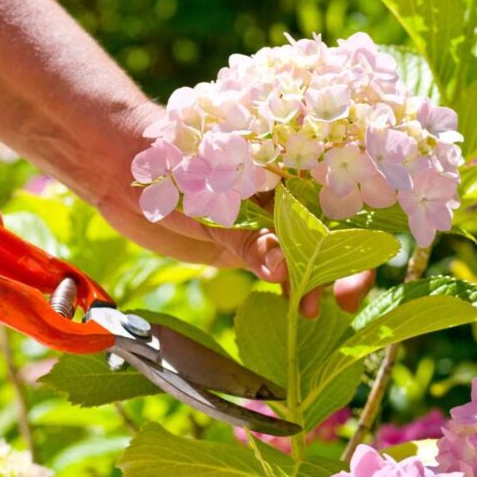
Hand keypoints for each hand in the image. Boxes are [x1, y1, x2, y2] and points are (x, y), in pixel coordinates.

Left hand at [96, 103, 374, 317]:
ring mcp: (264, 220)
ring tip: (311, 310)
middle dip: (341, 263)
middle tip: (346, 301)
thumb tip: (283, 271)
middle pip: (328, 229)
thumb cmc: (170, 166)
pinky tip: (294, 305)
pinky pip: (277, 265)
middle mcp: (282, 193)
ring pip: (305, 252)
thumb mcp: (211, 202)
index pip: (335, 199)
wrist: (122, 171)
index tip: (354, 265)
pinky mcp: (244, 244)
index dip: (353, 231)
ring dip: (315, 280)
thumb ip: (247, 237)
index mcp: (284, 166)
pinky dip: (289, 284)